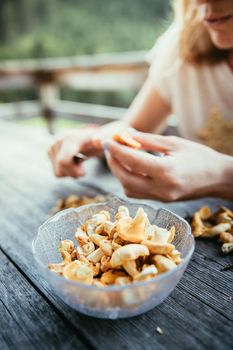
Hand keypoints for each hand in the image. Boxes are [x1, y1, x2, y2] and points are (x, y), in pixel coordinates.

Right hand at [48, 128, 101, 177]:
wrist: (88, 136)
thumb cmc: (96, 142)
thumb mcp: (101, 142)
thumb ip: (101, 142)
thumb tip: (98, 140)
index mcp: (69, 140)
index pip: (63, 161)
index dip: (73, 171)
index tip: (84, 173)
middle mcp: (58, 141)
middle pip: (60, 169)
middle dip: (72, 173)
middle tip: (82, 169)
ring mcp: (52, 146)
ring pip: (57, 172)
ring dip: (69, 172)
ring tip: (78, 164)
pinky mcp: (50, 151)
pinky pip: (56, 170)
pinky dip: (65, 170)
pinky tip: (72, 163)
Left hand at [104, 132, 232, 200]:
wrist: (217, 178)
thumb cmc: (200, 157)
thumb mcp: (175, 143)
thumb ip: (148, 140)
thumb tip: (126, 135)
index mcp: (167, 171)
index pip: (133, 161)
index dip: (117, 150)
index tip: (108, 140)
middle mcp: (162, 188)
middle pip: (125, 179)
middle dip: (113, 163)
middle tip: (109, 148)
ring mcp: (161, 197)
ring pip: (128, 189)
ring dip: (118, 173)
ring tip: (118, 156)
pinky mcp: (160, 200)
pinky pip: (136, 193)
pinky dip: (127, 180)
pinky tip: (128, 167)